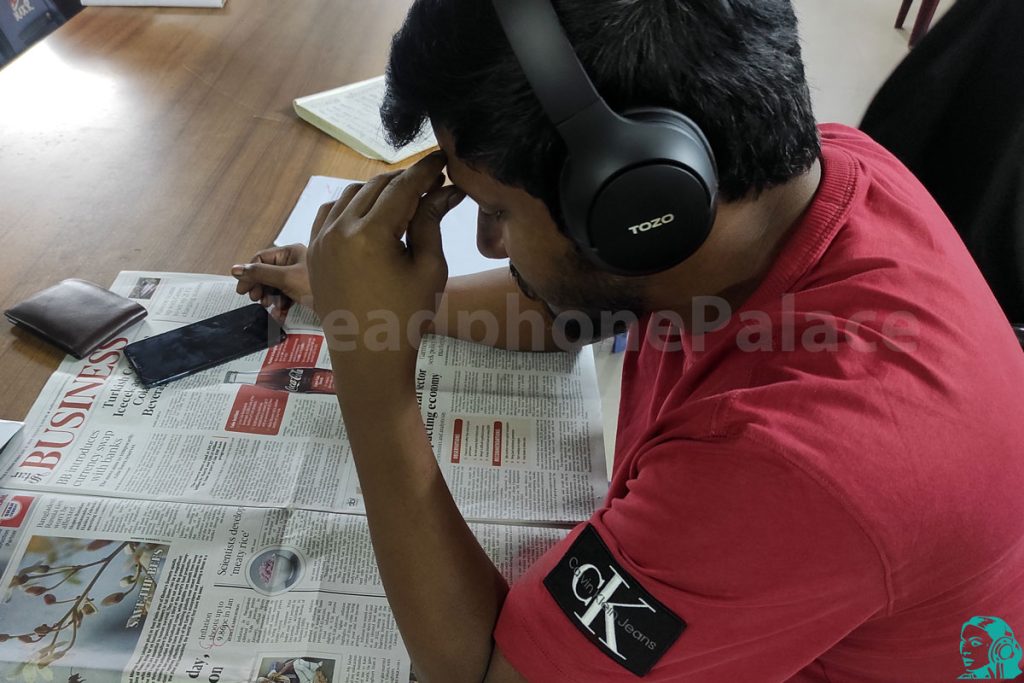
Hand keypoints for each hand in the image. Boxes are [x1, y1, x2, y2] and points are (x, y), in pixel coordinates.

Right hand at [231, 244, 311, 320]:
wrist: (342, 307)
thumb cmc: (317, 286)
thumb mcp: (285, 278)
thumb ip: (259, 273)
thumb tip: (235, 269)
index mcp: (291, 252)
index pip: (261, 258)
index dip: (249, 273)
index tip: (242, 290)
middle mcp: (294, 261)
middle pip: (266, 273)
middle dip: (260, 287)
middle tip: (256, 299)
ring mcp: (299, 277)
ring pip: (275, 286)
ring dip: (269, 298)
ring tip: (268, 306)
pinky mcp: (304, 291)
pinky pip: (286, 296)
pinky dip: (280, 305)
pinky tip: (279, 314)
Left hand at [307, 153, 464, 378]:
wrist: (369, 359)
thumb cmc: (407, 317)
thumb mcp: (429, 269)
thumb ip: (431, 222)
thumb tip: (445, 189)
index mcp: (370, 235)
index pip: (402, 187)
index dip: (425, 171)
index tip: (443, 159)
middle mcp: (339, 230)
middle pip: (377, 186)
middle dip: (405, 180)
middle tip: (432, 183)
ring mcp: (320, 240)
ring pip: (351, 194)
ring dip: (378, 190)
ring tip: (404, 199)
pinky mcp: (313, 251)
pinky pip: (330, 213)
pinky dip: (352, 205)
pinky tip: (371, 213)